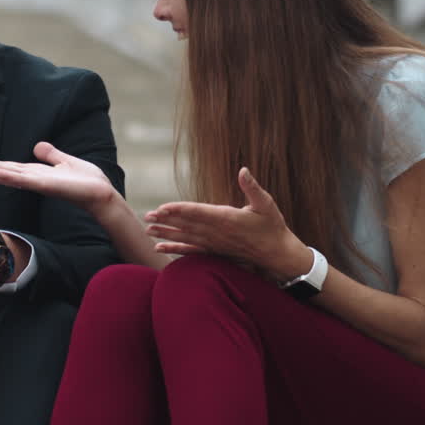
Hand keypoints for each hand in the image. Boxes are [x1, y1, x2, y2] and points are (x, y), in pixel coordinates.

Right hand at [0, 142, 116, 216]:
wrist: (101, 194)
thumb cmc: (87, 181)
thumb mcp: (66, 161)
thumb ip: (51, 155)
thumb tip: (38, 146)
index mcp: (35, 173)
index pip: (6, 167)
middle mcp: (31, 179)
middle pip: (0, 171)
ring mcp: (35, 183)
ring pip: (5, 176)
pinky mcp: (43, 186)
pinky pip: (20, 179)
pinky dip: (5, 176)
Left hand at [144, 168, 311, 279]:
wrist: (277, 254)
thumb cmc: (272, 226)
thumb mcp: (266, 204)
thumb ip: (252, 187)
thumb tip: (243, 170)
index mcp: (227, 218)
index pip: (198, 213)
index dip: (179, 210)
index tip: (162, 208)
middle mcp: (217, 233)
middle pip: (187, 225)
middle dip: (166, 220)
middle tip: (147, 216)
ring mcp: (214, 244)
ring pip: (186, 237)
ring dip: (166, 233)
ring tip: (148, 230)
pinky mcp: (214, 251)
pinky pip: (191, 251)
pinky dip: (175, 249)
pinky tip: (159, 248)